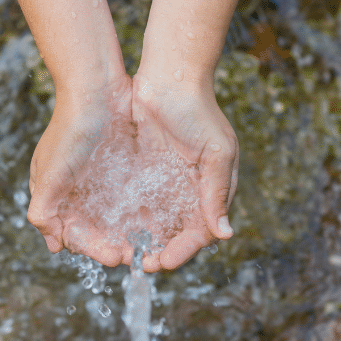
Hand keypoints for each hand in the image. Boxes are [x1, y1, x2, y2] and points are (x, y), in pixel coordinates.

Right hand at [27, 75, 133, 265]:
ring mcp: (101, 180)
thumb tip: (52, 245)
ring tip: (150, 245)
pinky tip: (157, 221)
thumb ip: (44, 210)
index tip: (115, 257)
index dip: (93, 249)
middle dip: (115, 246)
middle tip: (138, 256)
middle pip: (97, 231)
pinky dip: (141, 213)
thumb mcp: (49, 173)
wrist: (95, 86)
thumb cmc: (69, 129)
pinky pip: (132, 199)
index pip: (75, 236)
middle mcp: (78, 192)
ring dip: (130, 234)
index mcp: (55, 196)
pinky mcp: (123, 169)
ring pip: (116, 219)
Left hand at [130, 73, 237, 271]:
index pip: (201, 233)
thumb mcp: (216, 152)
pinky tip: (115, 231)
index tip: (163, 261)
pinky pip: (138, 205)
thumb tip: (225, 234)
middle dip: (161, 252)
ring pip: (157, 224)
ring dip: (144, 241)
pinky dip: (130, 221)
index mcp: (213, 191)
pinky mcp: (145, 174)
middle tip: (141, 264)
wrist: (170, 77)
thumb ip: (217, 193)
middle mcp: (191, 193)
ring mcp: (167, 184)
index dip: (183, 251)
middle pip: (177, 235)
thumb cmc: (199, 111)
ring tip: (126, 254)